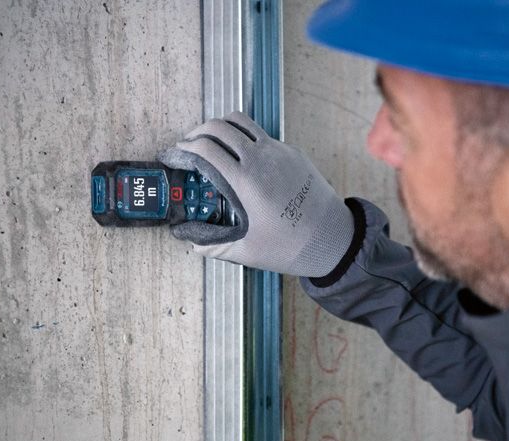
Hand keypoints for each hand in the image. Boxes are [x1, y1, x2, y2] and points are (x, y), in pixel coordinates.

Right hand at [158, 111, 353, 276]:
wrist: (333, 239)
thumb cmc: (292, 246)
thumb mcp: (246, 251)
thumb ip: (212, 245)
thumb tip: (190, 239)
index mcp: (246, 181)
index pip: (205, 148)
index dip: (183, 148)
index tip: (175, 155)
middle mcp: (261, 159)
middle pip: (219, 126)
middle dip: (197, 132)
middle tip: (189, 146)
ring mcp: (279, 152)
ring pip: (242, 122)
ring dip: (222, 128)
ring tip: (213, 144)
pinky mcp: (293, 153)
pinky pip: (263, 136)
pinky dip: (246, 139)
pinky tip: (243, 160)